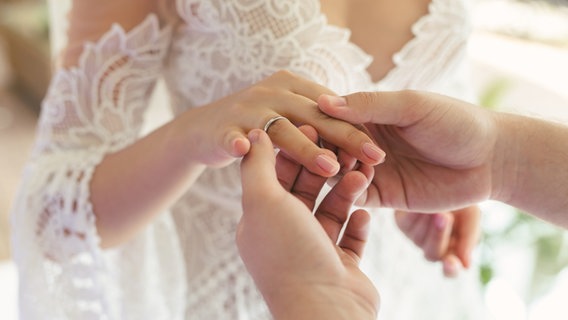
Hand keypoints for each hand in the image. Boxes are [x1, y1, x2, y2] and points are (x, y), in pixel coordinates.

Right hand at [183, 70, 384, 175]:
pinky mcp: (224, 129)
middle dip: (344, 139)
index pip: (332, 109)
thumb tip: (360, 129)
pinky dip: (237, 141)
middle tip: (372, 159)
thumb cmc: (256, 122)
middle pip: (314, 118)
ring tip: (329, 167)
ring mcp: (248, 110)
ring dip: (305, 148)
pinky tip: (244, 149)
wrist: (203, 129)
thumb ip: (320, 118)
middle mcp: (274, 93)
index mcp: (295, 88)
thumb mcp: (291, 113)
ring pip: (282, 130)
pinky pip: (231, 136)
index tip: (379, 153)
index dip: (355, 130)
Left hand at [237, 128, 378, 319]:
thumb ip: (258, 166)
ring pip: (331, 211)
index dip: (293, 151)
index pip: (276, 176)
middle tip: (344, 148)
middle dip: (325, 169)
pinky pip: (351, 237)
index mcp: (261, 221)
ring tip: (363, 175)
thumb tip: (256, 133)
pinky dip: (358, 222)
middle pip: (305, 191)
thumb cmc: (289, 253)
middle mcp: (286, 236)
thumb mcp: (263, 201)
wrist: (326, 309)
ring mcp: (314, 253)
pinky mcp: (341, 266)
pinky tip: (365, 212)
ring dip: (347, 192)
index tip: (314, 129)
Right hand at [319, 91, 496, 211]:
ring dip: (334, 170)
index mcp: (370, 115)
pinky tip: (355, 183)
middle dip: (324, 149)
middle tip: (323, 151)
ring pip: (338, 172)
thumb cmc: (455, 122)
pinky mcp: (384, 196)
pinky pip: (356, 196)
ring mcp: (374, 170)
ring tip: (339, 167)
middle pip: (330, 146)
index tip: (309, 125)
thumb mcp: (412, 106)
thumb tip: (323, 102)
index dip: (320, 122)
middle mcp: (366, 142)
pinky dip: (349, 190)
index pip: (333, 118)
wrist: (491, 159)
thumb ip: (370, 105)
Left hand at [395, 206, 480, 276]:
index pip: (450, 270)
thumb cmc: (461, 200)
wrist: (441, 179)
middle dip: (438, 235)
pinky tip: (422, 202)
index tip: (451, 263)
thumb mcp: (471, 215)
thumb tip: (466, 267)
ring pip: (418, 239)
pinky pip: (407, 225)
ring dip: (428, 222)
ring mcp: (415, 237)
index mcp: (453, 250)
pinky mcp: (401, 224)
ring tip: (436, 204)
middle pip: (432, 254)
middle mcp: (432, 246)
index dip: (450, 269)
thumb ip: (469, 237)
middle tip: (444, 216)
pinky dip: (416, 214)